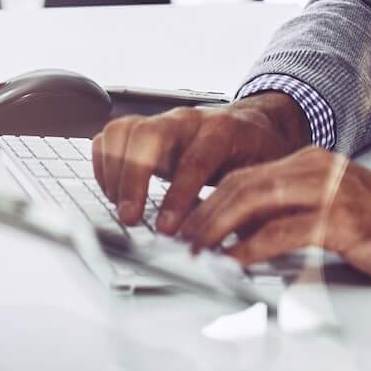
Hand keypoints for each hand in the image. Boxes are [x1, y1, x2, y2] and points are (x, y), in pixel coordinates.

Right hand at [89, 93, 311, 233]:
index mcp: (222, 131)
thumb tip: (242, 250)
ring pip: (124, 130)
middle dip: (133, 179)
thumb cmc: (257, 152)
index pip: (194, 160)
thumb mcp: (264, 177)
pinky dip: (105, 164)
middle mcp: (188, 121)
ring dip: (115, 172)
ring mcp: (162, 121)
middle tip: (130, 218)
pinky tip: (116, 191)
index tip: (167, 229)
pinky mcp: (145, 127)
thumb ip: (250, 207)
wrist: (254, 124)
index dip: (178, 196)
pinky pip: (112, 136)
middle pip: (148, 135)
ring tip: (123, 206)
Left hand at [172, 148, 370, 284]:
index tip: (186, 222)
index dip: (209, 198)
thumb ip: (291, 216)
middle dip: (203, 211)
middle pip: (242, 182)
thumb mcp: (333, 211)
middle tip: (181, 238)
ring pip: (256, 199)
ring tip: (198, 248)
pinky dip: (253, 246)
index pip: (246, 173)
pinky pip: (285, 230)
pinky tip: (237, 260)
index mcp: (312, 163)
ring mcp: (330, 192)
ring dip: (218, 226)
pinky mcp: (343, 221)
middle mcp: (317, 169)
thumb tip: (243, 238)